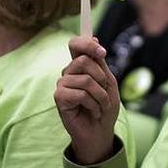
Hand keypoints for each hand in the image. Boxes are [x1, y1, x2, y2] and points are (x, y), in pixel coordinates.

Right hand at [54, 36, 119, 164]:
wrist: (101, 131)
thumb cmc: (105, 107)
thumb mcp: (108, 81)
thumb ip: (99, 62)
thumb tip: (94, 37)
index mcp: (80, 65)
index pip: (75, 44)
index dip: (87, 43)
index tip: (102, 52)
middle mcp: (69, 72)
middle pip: (84, 61)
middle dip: (101, 78)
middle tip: (104, 92)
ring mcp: (62, 84)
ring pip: (86, 80)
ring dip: (101, 96)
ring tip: (100, 106)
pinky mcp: (59, 98)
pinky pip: (81, 94)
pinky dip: (93, 105)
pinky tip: (92, 112)